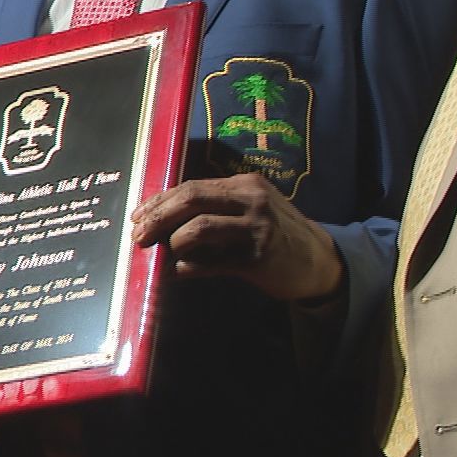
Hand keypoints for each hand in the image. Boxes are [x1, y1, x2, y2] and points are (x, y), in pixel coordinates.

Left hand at [129, 172, 344, 300]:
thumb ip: (215, 209)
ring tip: (164, 254)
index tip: (138, 216)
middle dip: (158, 217)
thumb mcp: (250, 211)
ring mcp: (256, 228)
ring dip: (173, 243)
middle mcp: (251, 200)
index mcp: (244, 184)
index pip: (191, 186)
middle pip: (191, 199)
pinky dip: (189, 268)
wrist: (318, 261)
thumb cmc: (275, 235)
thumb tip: (164, 220)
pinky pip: (212, 263)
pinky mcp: (257, 258)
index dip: (160, 200)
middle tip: (138, 236)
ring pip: (199, 228)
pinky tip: (180, 272)